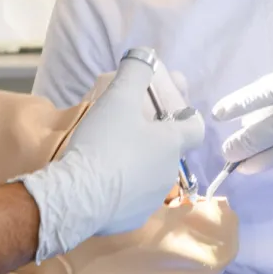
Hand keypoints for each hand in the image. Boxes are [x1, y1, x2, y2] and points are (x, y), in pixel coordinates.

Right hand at [17, 55, 204, 260]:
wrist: (77, 197)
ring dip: (137, 162)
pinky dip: (121, 187)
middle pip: (168, 150)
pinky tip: (101, 178)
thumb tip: (146, 55)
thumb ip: (135, 71)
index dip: (184, 114)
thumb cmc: (104, 142)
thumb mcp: (118, 98)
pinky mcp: (132, 218)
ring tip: (110, 152)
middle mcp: (169, 172)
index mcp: (172, 143)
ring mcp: (152, 198)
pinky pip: (131, 197)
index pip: (195, 126)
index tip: (165, 109)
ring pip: (150, 174)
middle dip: (153, 137)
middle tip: (127, 126)